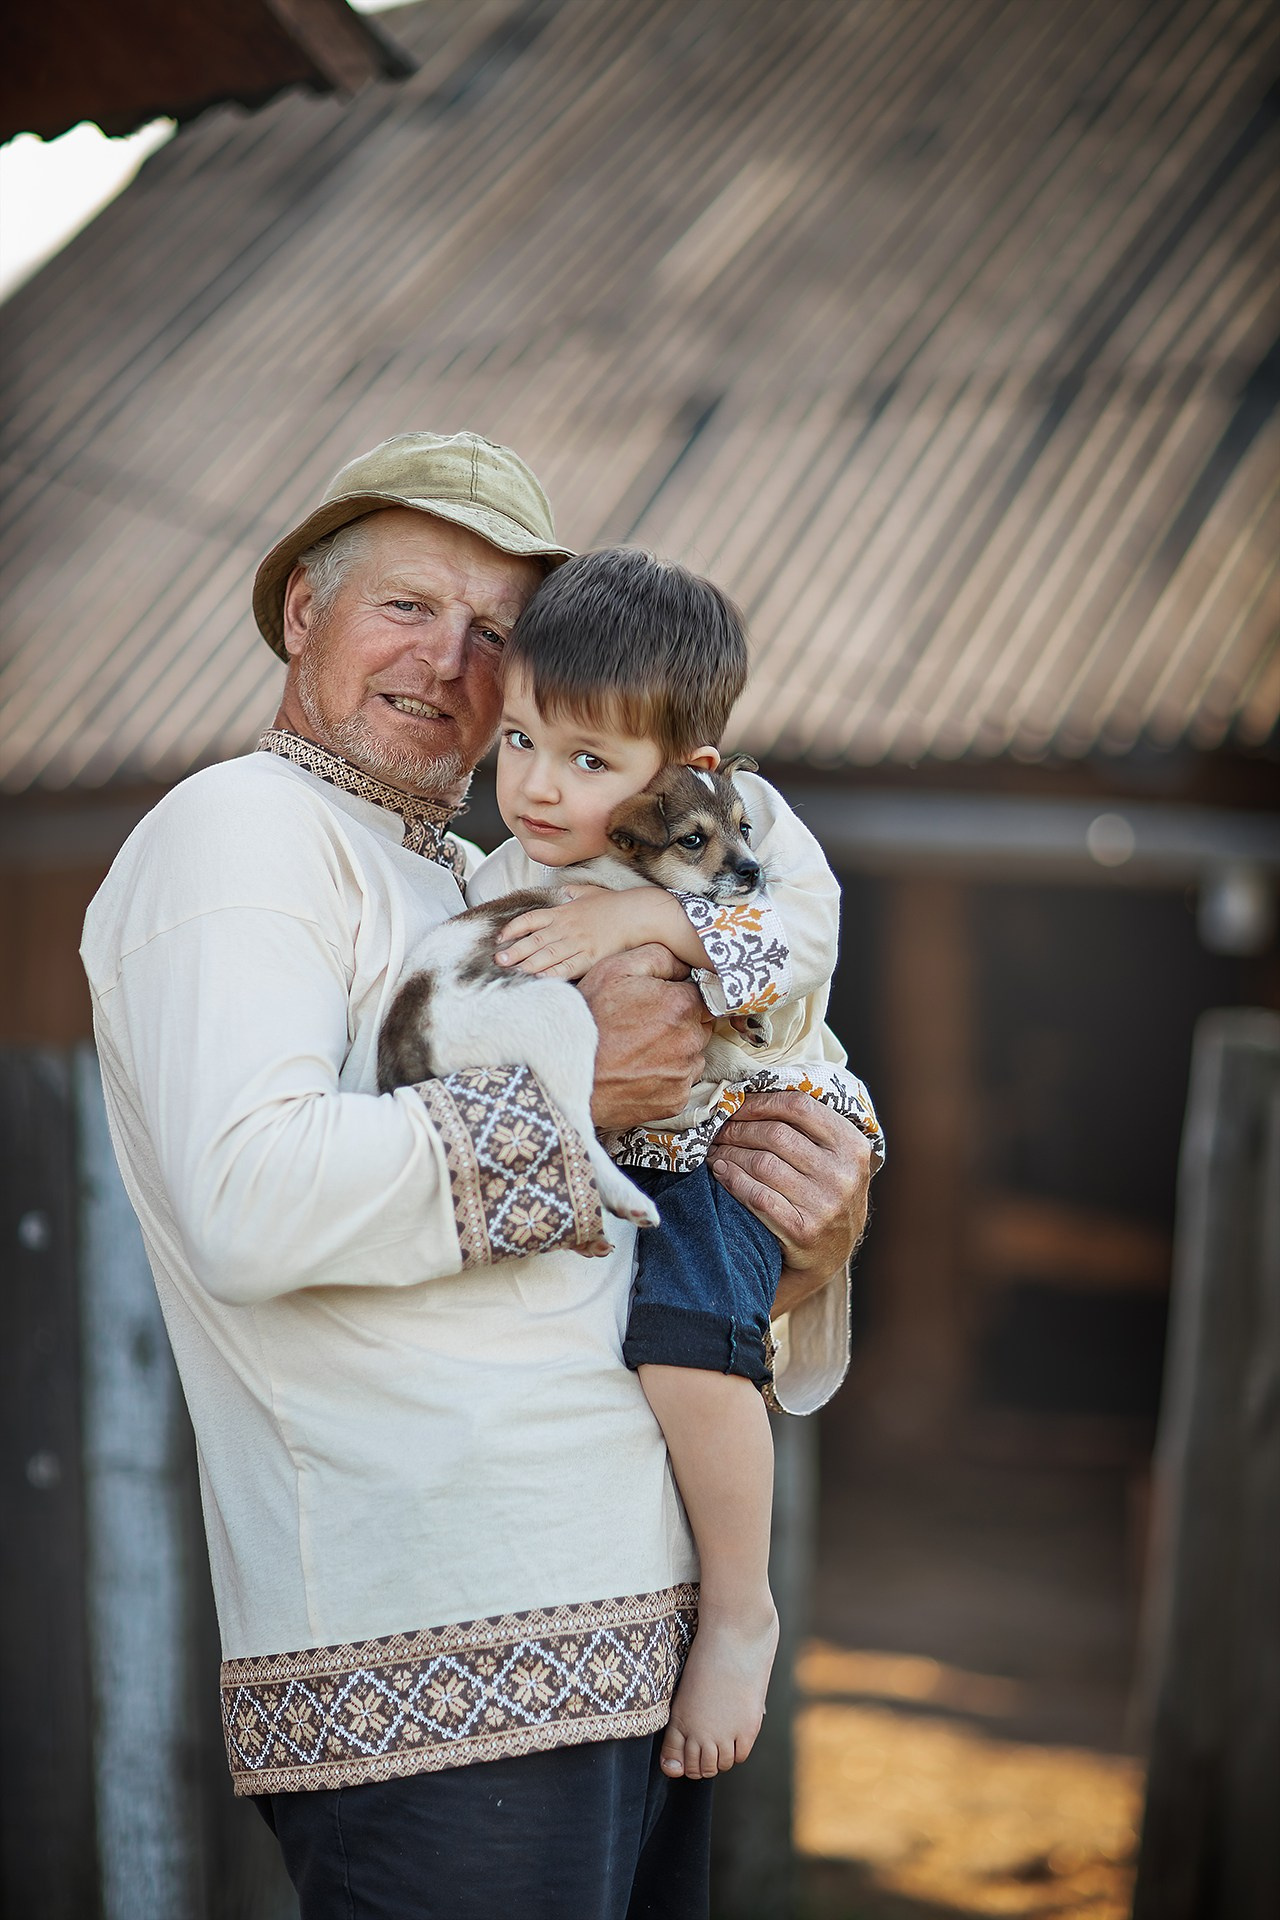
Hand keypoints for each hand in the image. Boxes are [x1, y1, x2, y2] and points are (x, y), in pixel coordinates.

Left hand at [496, 886, 704, 980]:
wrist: (637, 914)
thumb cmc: (614, 904)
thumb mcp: (589, 892)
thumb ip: (572, 891)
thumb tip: (561, 890)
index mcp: (563, 912)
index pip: (530, 919)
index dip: (513, 929)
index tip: (500, 938)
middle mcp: (566, 928)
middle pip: (533, 941)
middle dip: (514, 951)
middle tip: (497, 960)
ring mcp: (577, 943)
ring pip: (545, 956)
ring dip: (526, 965)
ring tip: (510, 972)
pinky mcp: (589, 958)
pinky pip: (565, 969)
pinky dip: (550, 975)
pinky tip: (538, 981)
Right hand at [578, 945, 708, 1129]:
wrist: (564, 1072)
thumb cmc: (588, 1018)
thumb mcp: (616, 969)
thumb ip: (659, 957)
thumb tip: (687, 965)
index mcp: (681, 1005)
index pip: (702, 996)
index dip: (680, 997)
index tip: (660, 1003)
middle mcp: (689, 1041)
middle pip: (699, 1027)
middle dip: (679, 1024)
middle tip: (644, 1026)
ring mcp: (682, 1075)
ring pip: (692, 1057)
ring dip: (675, 1052)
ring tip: (638, 1050)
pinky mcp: (674, 1102)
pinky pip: (679, 1085)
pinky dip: (665, 1079)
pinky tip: (638, 1071)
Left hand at [709, 1094, 873, 1314]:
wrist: (831, 1255)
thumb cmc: (825, 1193)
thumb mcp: (836, 1157)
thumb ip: (810, 1126)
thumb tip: (755, 1091)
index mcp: (852, 1146)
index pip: (800, 1106)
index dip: (761, 1101)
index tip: (737, 1104)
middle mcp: (842, 1174)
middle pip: (775, 1133)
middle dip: (738, 1128)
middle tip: (718, 1129)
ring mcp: (824, 1205)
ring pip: (761, 1163)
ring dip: (729, 1153)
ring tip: (716, 1150)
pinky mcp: (803, 1231)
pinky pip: (756, 1195)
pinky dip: (733, 1180)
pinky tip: (721, 1173)